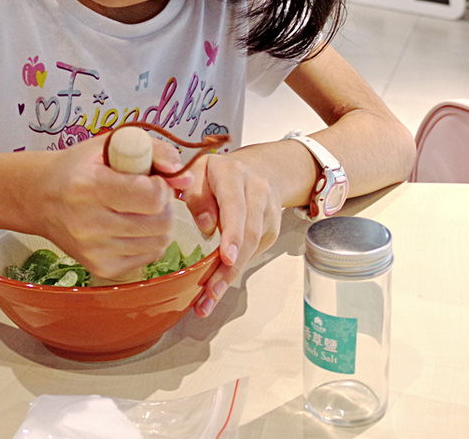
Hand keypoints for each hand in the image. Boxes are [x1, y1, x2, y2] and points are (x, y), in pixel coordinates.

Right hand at [30, 135, 186, 279]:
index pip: (152, 197)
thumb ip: (155, 151)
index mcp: (90, 186)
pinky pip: (149, 257)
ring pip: (159, 242)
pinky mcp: (100, 268)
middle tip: (150, 195)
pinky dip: (150, 241)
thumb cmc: (80, 167)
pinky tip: (133, 226)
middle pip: (160, 223)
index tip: (151, 179)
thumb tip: (186, 178)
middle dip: (165, 206)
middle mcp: (89, 223)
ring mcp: (94, 251)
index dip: (161, 186)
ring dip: (160, 224)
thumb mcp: (112, 143)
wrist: (42, 198)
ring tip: (141, 210)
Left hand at [175, 153, 282, 317]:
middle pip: (248, 233)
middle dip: (230, 266)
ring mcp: (268, 211)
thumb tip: (206, 226)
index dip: (232, 233)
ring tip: (208, 299)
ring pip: (253, 246)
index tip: (226, 257)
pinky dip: (236, 270)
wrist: (260, 168)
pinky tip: (218, 285)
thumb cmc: (219, 173)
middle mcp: (256, 191)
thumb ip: (196, 195)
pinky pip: (254, 252)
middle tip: (211, 292)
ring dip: (231, 275)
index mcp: (233, 174)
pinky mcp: (272, 229)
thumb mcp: (197, 172)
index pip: (235, 206)